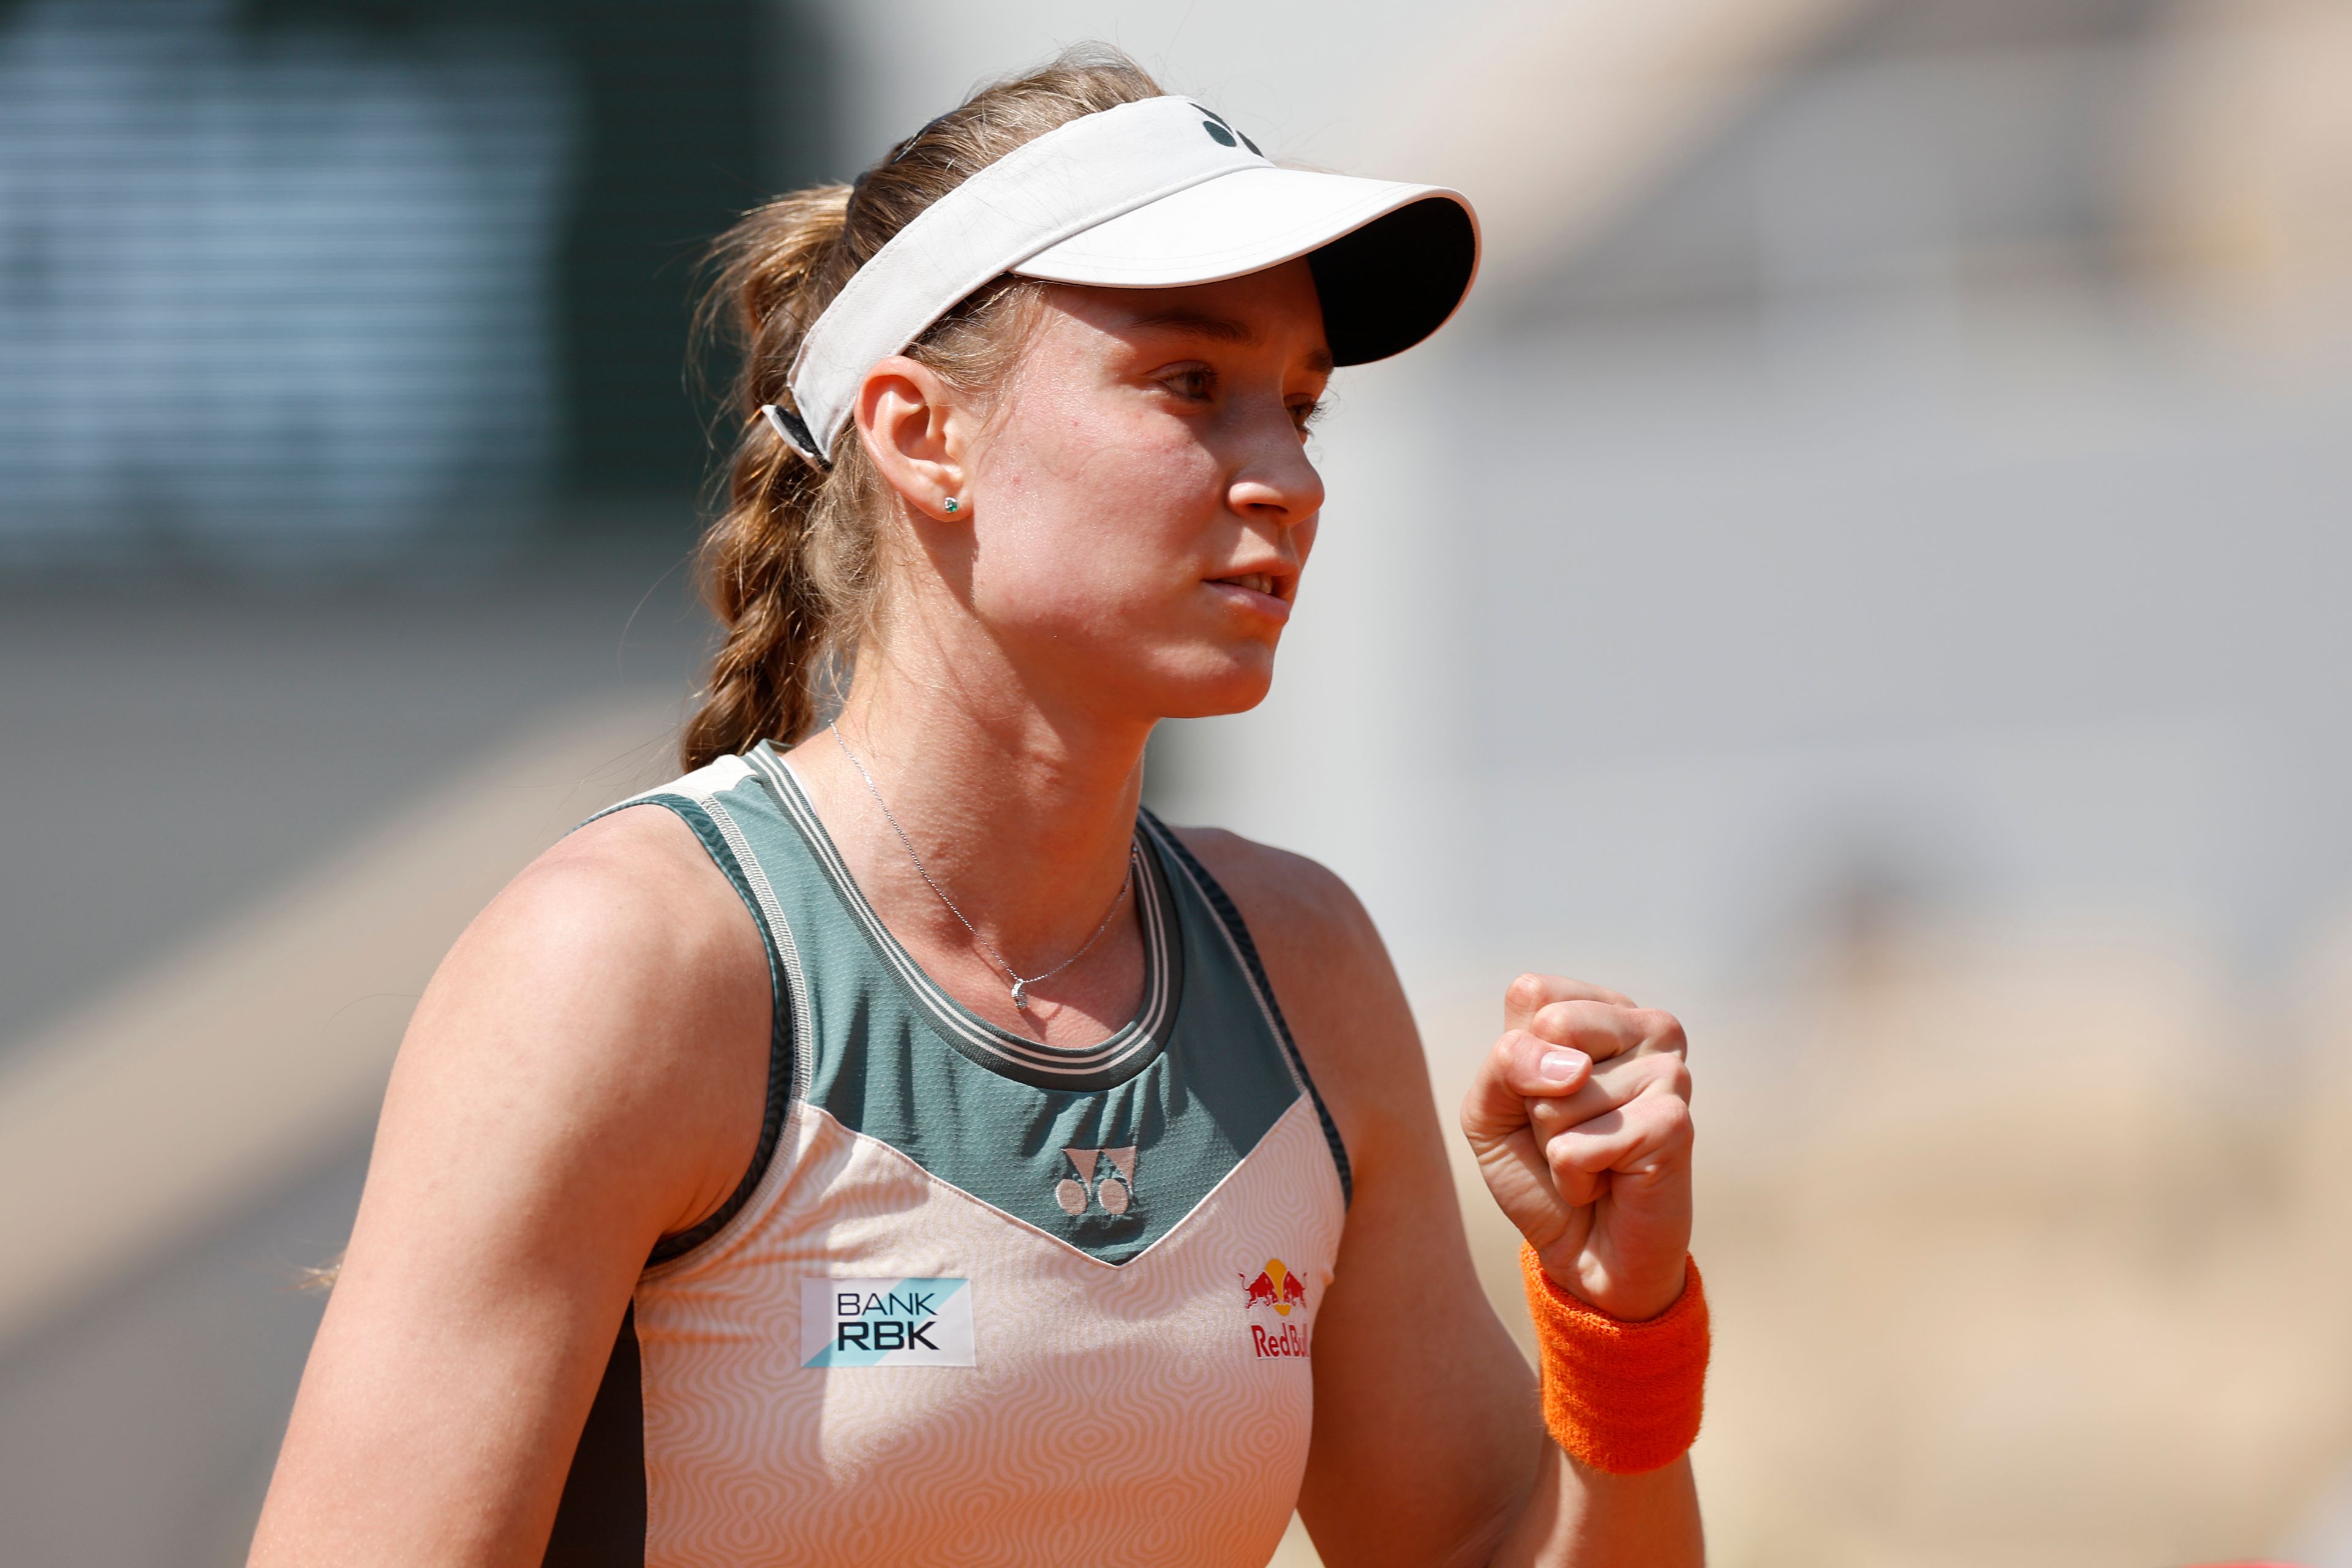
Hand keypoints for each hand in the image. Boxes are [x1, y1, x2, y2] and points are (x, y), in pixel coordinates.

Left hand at [1460, 974, 1693, 1320]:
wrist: (1586, 1251)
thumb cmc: (1539, 1171)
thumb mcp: (1491, 1110)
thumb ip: (1506, 1064)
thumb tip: (1574, 1067)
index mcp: (1602, 1009)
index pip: (1532, 993)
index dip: (1515, 1057)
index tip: (1541, 1095)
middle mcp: (1647, 1027)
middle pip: (1550, 1030)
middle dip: (1535, 1098)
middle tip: (1567, 1131)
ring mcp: (1668, 1072)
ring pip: (1561, 1093)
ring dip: (1556, 1144)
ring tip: (1593, 1158)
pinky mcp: (1674, 1123)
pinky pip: (1580, 1145)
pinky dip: (1573, 1177)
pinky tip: (1608, 1182)